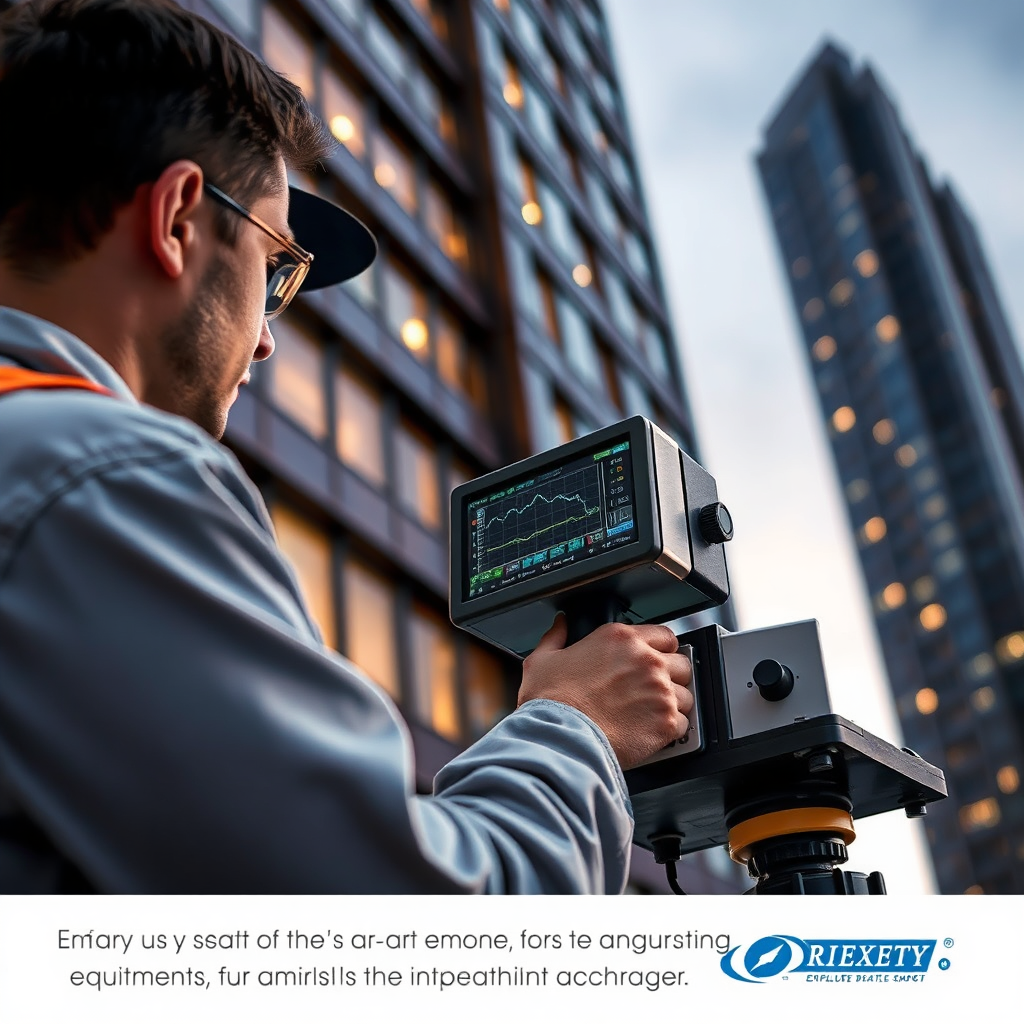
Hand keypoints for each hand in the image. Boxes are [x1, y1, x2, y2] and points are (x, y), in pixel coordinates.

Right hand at [518, 614, 692, 769]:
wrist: (560, 738)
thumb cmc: (551, 703)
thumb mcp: (542, 660)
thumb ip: (555, 637)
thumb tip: (561, 624)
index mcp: (621, 639)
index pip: (664, 635)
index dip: (661, 649)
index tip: (655, 660)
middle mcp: (646, 660)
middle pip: (682, 664)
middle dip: (672, 676)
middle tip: (654, 690)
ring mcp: (660, 691)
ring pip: (687, 695)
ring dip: (674, 704)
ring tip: (653, 714)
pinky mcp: (666, 721)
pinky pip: (684, 724)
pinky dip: (672, 730)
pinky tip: (653, 732)